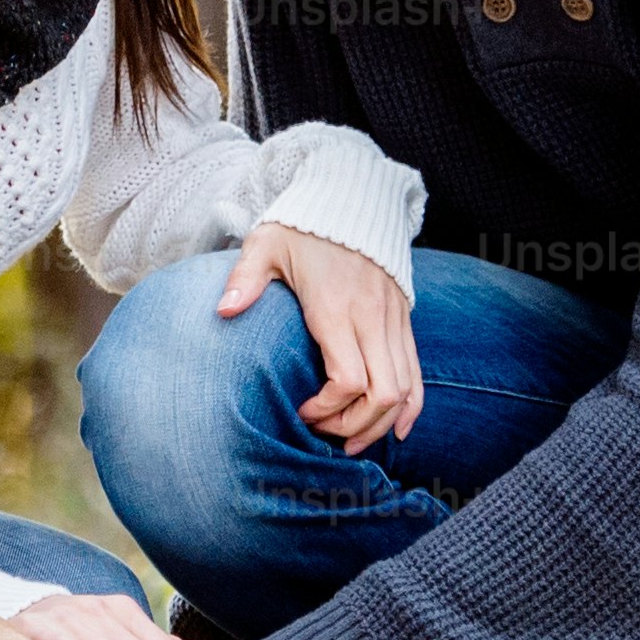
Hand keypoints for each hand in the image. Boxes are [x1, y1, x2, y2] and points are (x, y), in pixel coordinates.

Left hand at [224, 226, 422, 454]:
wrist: (351, 197)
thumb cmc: (303, 226)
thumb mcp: (266, 244)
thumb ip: (245, 278)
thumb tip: (223, 310)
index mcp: (336, 308)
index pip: (348, 380)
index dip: (328, 409)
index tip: (301, 412)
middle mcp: (372, 318)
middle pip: (383, 394)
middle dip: (356, 426)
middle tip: (325, 436)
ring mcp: (393, 320)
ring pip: (405, 389)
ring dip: (382, 423)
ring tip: (353, 443)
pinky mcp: (404, 319)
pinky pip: (417, 372)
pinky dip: (411, 405)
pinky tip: (396, 429)